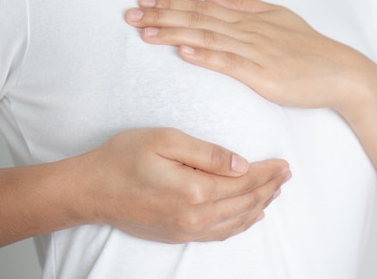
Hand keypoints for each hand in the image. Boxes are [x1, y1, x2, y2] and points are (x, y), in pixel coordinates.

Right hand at [78, 128, 289, 242]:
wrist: (90, 191)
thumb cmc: (123, 158)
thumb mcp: (166, 141)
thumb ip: (208, 153)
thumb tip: (242, 164)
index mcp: (195, 189)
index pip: (244, 181)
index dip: (268, 172)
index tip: (284, 163)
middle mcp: (196, 215)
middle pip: (245, 202)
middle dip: (270, 187)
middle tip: (286, 174)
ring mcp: (187, 229)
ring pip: (237, 220)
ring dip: (260, 205)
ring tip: (275, 191)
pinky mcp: (179, 234)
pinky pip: (221, 233)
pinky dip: (242, 224)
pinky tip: (251, 216)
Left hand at [125, 0, 376, 111]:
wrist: (342, 73)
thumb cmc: (309, 49)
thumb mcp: (279, 17)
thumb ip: (244, 5)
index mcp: (250, 18)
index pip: (203, 8)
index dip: (171, 4)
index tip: (144, 1)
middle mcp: (249, 31)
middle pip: (199, 20)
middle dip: (162, 16)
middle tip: (131, 14)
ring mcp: (257, 53)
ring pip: (209, 39)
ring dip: (175, 34)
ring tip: (145, 32)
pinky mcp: (264, 76)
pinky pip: (230, 64)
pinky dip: (206, 57)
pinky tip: (183, 52)